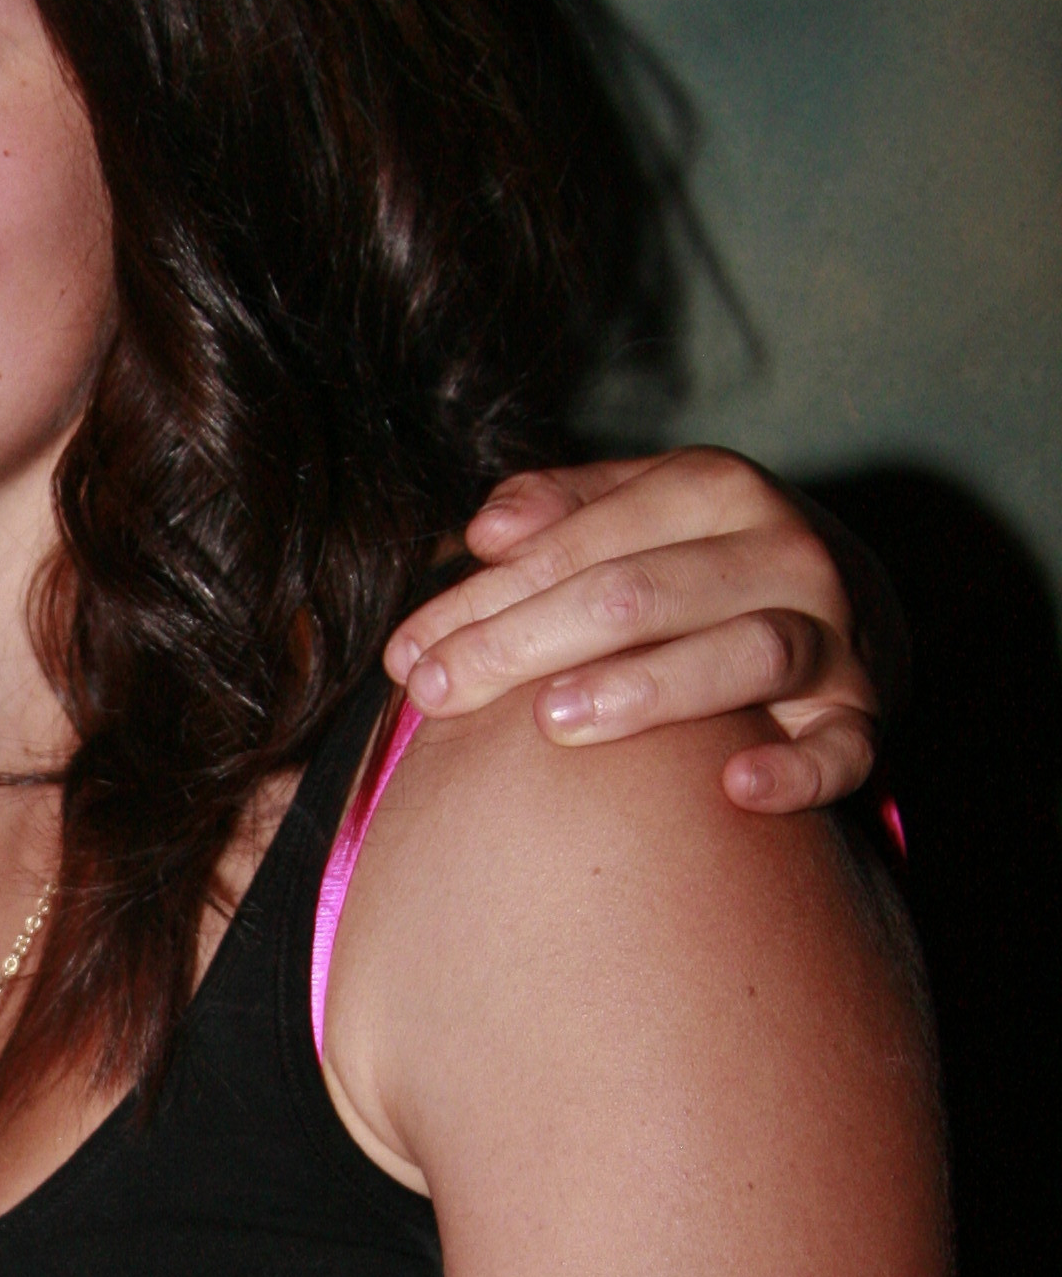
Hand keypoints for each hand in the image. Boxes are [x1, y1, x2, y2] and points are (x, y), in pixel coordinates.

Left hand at [385, 451, 902, 812]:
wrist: (855, 604)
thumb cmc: (705, 561)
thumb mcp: (640, 513)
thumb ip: (560, 511)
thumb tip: (486, 530)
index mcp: (716, 489)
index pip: (580, 543)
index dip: (484, 598)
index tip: (409, 655)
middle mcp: (783, 552)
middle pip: (641, 593)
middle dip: (524, 643)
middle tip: (438, 695)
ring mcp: (835, 636)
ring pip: (745, 652)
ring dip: (649, 687)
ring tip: (552, 721)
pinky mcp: (866, 718)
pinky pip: (843, 749)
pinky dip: (798, 768)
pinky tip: (734, 786)